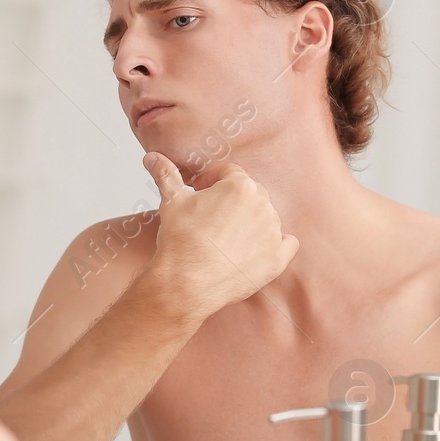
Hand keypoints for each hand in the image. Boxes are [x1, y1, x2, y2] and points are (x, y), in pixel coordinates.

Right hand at [142, 153, 297, 321]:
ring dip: (250, 222)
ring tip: (226, 237)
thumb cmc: (180, 241)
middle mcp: (262, 205)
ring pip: (266, 218)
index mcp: (240, 186)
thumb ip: (166, 175)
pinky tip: (256, 250)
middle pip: (249, 193)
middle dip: (231, 201)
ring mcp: (273, 233)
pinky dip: (275, 244)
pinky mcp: (277, 259)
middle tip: (211, 215)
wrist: (187, 283)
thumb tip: (152, 157)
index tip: (199, 190)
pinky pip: (287, 244)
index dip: (210, 179)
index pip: (228, 172)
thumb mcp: (171, 202)